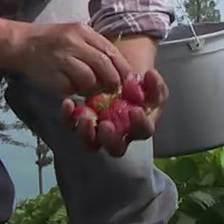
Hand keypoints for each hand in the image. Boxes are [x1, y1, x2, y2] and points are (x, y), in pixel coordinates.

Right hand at [7, 22, 133, 95]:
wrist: (22, 43)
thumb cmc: (52, 40)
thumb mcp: (74, 34)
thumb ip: (94, 47)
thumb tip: (117, 67)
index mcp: (82, 31)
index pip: (110, 50)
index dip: (122, 67)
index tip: (127, 79)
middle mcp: (73, 43)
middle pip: (103, 65)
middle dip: (112, 80)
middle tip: (112, 89)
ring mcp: (61, 59)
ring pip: (89, 79)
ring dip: (93, 88)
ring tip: (90, 89)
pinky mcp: (51, 75)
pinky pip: (71, 88)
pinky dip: (75, 91)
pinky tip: (72, 88)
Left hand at [61, 35, 168, 156]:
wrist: (118, 77)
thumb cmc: (137, 85)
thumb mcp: (150, 83)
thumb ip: (154, 83)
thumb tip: (150, 75)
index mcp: (139, 127)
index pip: (143, 131)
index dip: (140, 124)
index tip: (135, 111)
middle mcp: (119, 135)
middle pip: (115, 148)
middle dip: (110, 139)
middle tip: (106, 125)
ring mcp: (98, 132)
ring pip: (91, 143)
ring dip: (86, 132)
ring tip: (84, 116)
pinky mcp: (81, 123)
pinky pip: (73, 125)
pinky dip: (69, 117)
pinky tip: (68, 103)